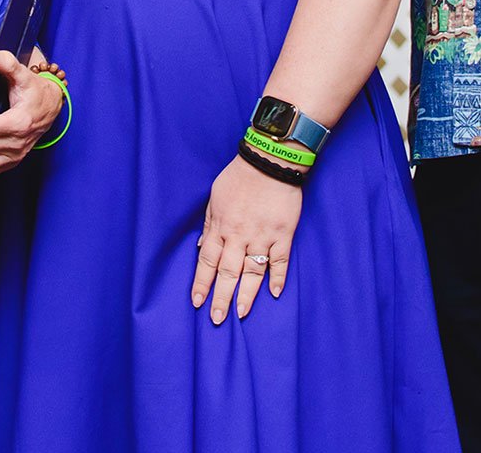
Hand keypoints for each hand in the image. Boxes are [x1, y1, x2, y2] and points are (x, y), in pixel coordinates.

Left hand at [192, 154, 302, 323]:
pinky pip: (281, 261)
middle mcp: (240, 236)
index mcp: (221, 227)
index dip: (201, 283)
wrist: (269, 162)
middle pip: (228, 273)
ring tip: (241, 314)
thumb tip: (202, 247)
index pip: (208, 261)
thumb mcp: (215, 197)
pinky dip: (278, 277)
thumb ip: (209, 224)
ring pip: (253, 272)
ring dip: (247, 295)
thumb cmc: (239, 177)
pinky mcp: (283, 235)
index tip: (197, 302)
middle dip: (221, 297)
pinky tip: (275, 294)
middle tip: (217, 319)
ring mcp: (262, 237)